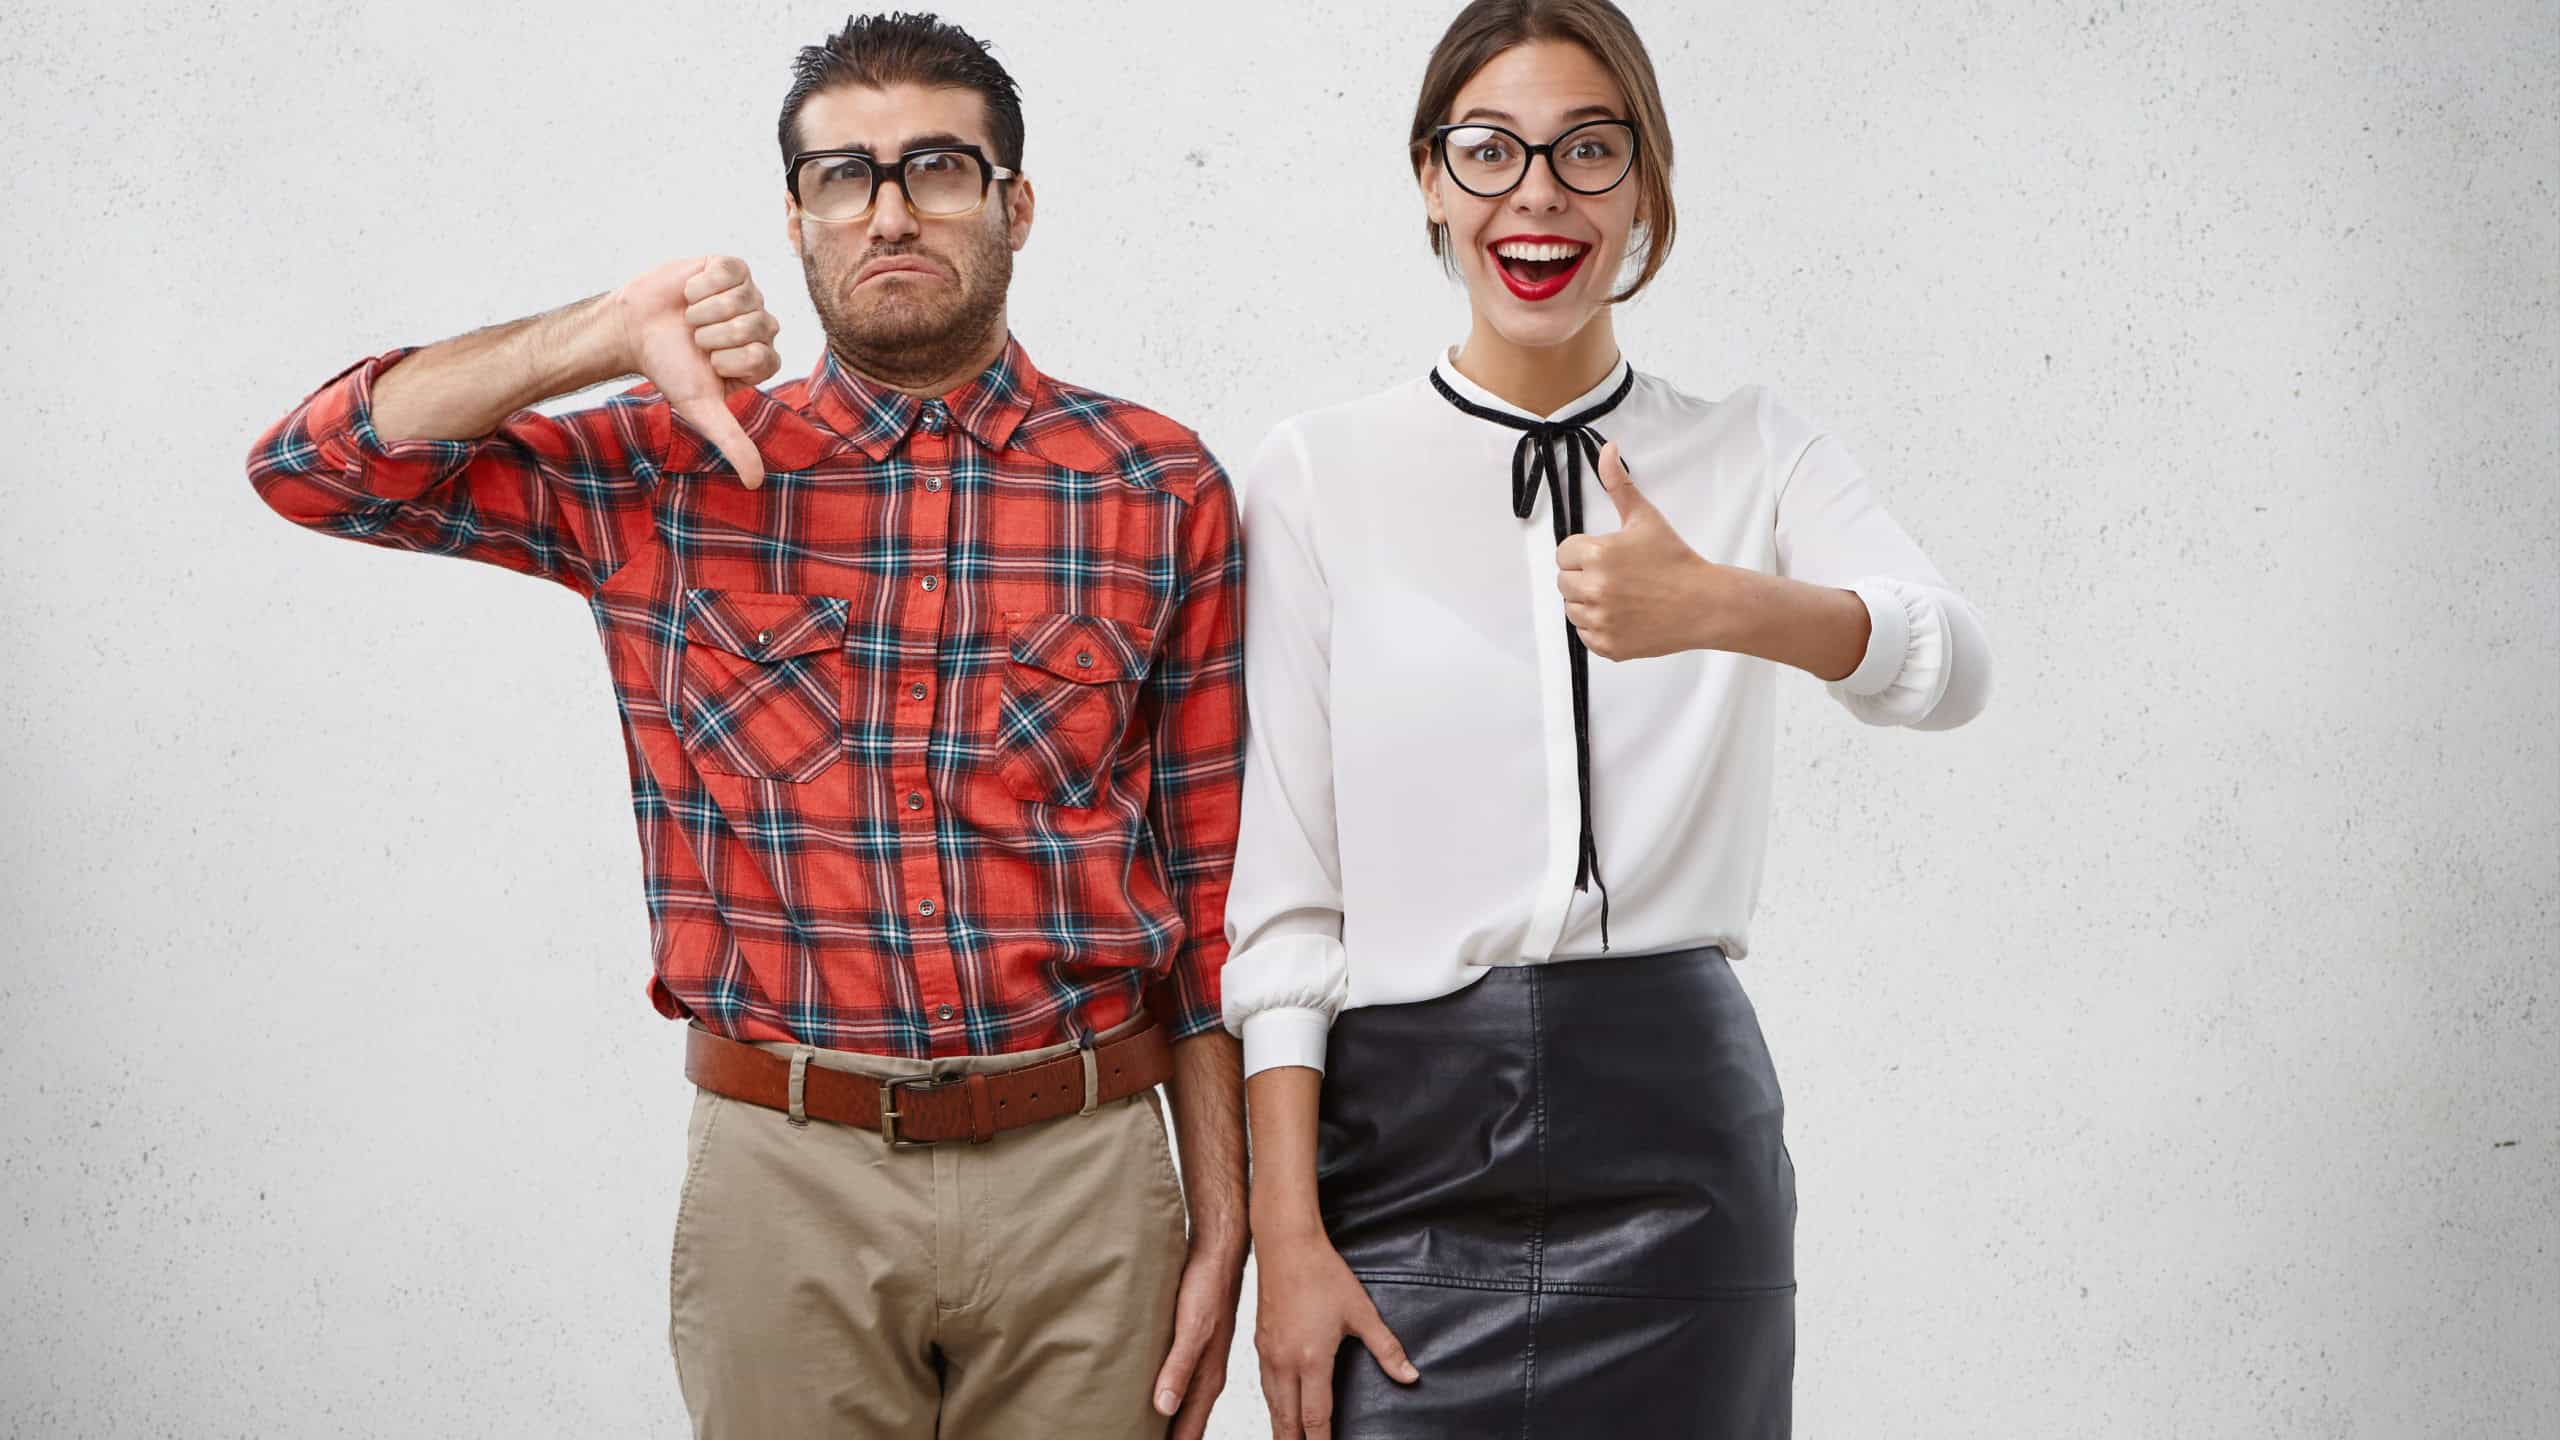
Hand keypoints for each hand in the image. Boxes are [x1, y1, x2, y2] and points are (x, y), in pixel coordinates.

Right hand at [614, 255, 781, 487]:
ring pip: (744, 297)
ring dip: (705, 311)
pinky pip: (731, 270)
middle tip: (695, 339)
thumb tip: (756, 484)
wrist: (634, 331)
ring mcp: (750, 295)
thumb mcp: (701, 408)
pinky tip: (690, 294)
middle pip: (756, 325)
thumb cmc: (669, 369)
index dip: (727, 359)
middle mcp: (762, 326)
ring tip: (691, 318)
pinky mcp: (731, 267)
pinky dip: (702, 284)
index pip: (763, 356)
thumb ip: (733, 443)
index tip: (706, 362)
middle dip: (713, 335)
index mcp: (763, 359)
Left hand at [1150, 1234, 1245, 1439]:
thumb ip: (1179, 1368)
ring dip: (1170, 1421)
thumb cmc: (1207, 1287)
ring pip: (1185, 1403)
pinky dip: (1167, 1396)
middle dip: (1172, 1439)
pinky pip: (1180, 1381)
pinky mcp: (1192, 1345)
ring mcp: (1202, 1360)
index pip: (1191, 1428)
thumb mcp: (1191, 1329)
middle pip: (1188, 1421)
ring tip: (1147, 1432)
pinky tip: (1154, 1395)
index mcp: (1209, 1377)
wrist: (1218, 1252)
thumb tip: (1164, 1407)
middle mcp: (1208, 1373)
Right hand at [1253, 1225, 1416, 1439]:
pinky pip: (1265, 1386)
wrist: (1286, 1245)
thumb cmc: (1322, 1273)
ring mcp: (1268, 1353)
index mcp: (1311, 1360)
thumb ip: (1387, 1348)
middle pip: (1286, 1420)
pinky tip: (1278, 1407)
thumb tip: (1410, 1375)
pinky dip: (1272, 1406)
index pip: (1315, 1417)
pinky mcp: (1259, 1343)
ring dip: (1281, 1428)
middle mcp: (1284, 1362)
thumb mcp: (1362, 1312)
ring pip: (1272, 1405)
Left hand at [1554, 439, 1727, 659]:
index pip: (1563, 553)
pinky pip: (1585, 635)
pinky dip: (1599, 627)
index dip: (1584, 552)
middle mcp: (1594, 589)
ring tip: (1621, 595)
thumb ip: (1618, 485)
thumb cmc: (1676, 561)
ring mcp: (1600, 621)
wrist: (1704, 603)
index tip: (1607, 556)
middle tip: (1617, 576)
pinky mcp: (1607, 646)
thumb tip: (1607, 450)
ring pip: (1572, 609)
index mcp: (1596, 555)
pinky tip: (1624, 614)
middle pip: (1564, 581)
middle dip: (1584, 577)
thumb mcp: (1645, 518)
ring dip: (1588, 603)